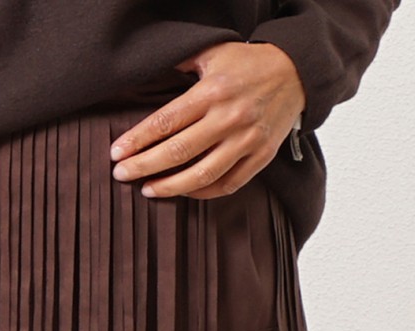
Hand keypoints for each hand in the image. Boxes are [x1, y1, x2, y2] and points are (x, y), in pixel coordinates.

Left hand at [109, 41, 306, 199]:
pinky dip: (203, 193)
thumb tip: (148, 69)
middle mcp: (229, 118)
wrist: (298, 72)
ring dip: (171, 187)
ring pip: (202, 175)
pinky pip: (227, 184)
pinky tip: (184, 192)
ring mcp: (246, 140)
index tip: (116, 153)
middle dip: (144, 167)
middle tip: (121, 175)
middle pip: (178, 151)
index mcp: (213, 92)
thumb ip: (181, 63)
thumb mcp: (214, 52)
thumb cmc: (249, 63)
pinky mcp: (261, 157)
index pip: (166, 122)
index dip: (138, 141)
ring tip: (148, 190)